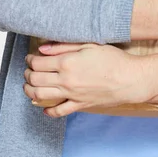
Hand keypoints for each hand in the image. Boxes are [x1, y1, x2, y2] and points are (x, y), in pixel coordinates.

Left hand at [23, 42, 147, 117]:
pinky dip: (48, 111)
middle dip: (27, 74)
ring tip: (30, 86)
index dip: (30, 59)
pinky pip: (59, 111)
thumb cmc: (112, 59)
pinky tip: (45, 108)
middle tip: (28, 70)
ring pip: (40, 97)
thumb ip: (63, 46)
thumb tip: (42, 48)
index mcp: (67, 63)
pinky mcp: (79, 105)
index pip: (38, 63)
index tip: (30, 57)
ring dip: (30, 91)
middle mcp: (65, 80)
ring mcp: (71, 95)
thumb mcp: (88, 45)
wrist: (130, 79)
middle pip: (35, 80)